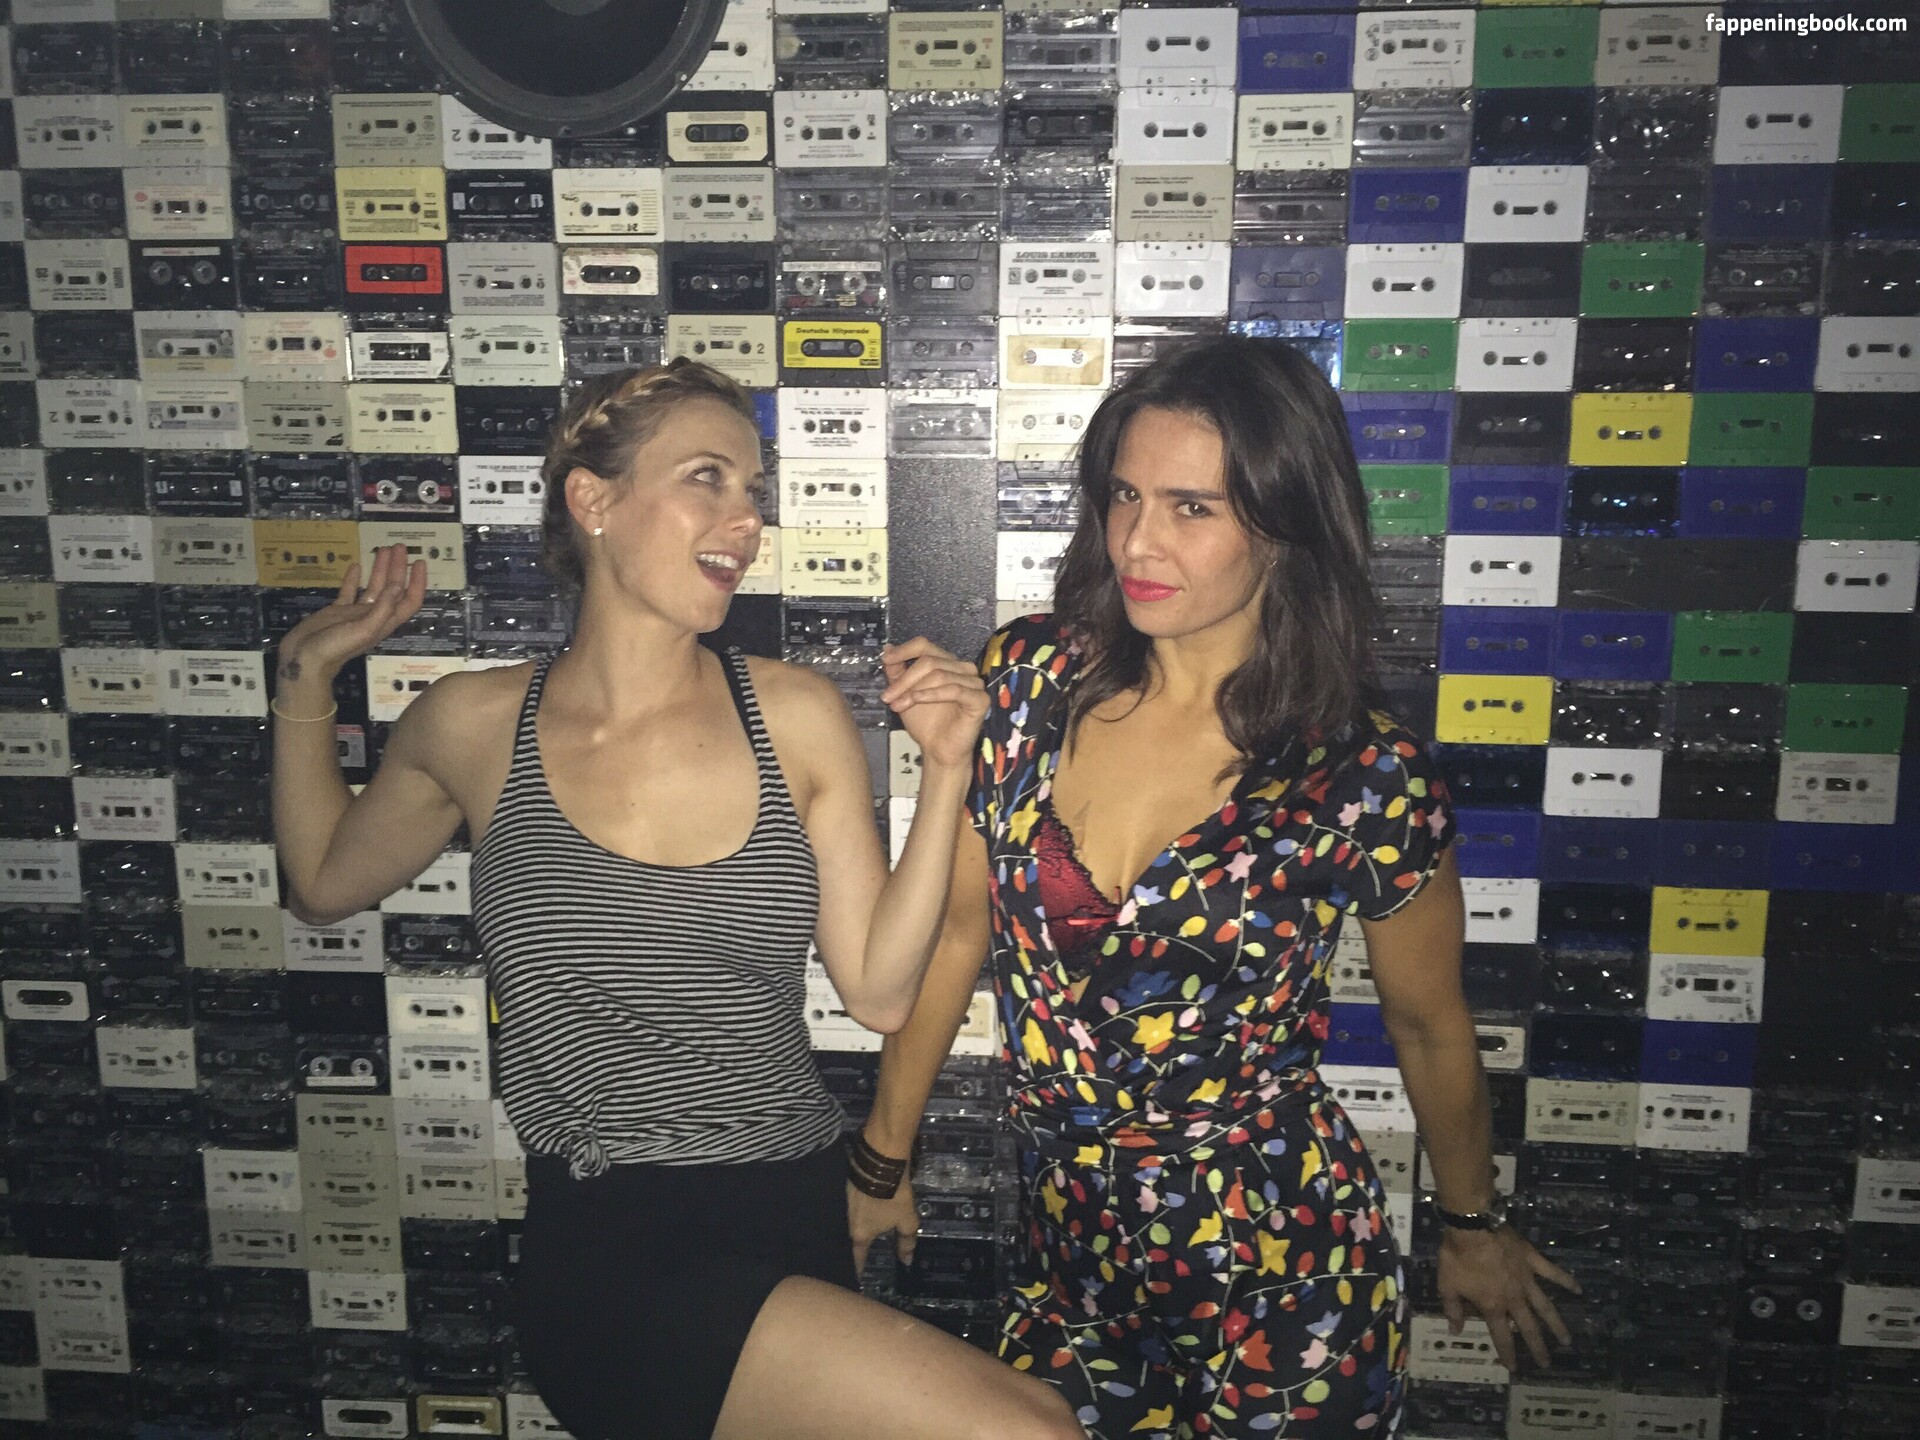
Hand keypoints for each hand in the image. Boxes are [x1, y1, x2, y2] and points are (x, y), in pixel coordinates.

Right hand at [276, 544, 427, 689]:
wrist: (304, 659)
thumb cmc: (336, 648)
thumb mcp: (364, 629)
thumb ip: (382, 608)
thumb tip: (399, 586)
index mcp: (384, 622)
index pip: (409, 600)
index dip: (417, 582)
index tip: (417, 561)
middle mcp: (373, 616)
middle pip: (392, 588)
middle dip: (398, 568)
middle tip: (398, 547)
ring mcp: (355, 613)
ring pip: (372, 587)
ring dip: (379, 569)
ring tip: (381, 549)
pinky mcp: (336, 611)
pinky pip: (348, 592)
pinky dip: (352, 579)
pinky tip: (355, 565)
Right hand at [848, 1173, 919, 1279]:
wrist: (880, 1162)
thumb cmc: (893, 1197)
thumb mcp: (906, 1221)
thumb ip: (906, 1241)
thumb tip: (906, 1261)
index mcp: (861, 1233)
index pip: (858, 1255)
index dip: (858, 1267)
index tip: (855, 1277)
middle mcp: (850, 1219)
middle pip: (855, 1235)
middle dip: (860, 1241)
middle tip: (863, 1249)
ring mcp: (848, 1200)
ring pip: (854, 1217)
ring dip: (861, 1220)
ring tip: (866, 1225)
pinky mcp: (850, 1184)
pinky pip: (856, 1201)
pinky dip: (862, 1205)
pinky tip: (867, 1202)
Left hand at [879, 637, 988, 771]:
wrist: (938, 750)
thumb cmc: (925, 722)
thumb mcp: (904, 693)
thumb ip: (897, 672)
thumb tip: (888, 648)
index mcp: (947, 663)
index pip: (925, 645)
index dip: (904, 650)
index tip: (885, 660)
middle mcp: (963, 668)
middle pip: (929, 660)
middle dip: (904, 679)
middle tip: (887, 696)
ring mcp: (974, 683)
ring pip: (939, 674)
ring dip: (913, 689)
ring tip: (897, 705)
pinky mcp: (980, 699)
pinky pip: (954, 689)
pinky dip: (931, 694)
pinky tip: (916, 700)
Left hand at [1437, 1226, 1579, 1371]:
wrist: (1473, 1226)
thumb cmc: (1457, 1257)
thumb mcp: (1447, 1285)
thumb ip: (1453, 1309)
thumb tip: (1455, 1330)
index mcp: (1493, 1305)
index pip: (1501, 1336)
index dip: (1507, 1353)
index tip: (1514, 1368)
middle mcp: (1514, 1297)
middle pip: (1528, 1327)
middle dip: (1537, 1347)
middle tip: (1547, 1363)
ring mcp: (1527, 1279)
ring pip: (1545, 1306)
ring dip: (1556, 1324)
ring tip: (1567, 1340)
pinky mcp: (1533, 1260)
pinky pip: (1553, 1272)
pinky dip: (1566, 1281)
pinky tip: (1579, 1290)